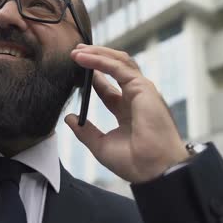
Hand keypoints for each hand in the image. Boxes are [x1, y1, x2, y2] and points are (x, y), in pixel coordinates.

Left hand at [65, 44, 188, 182]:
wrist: (154, 170)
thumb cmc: (135, 163)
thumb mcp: (101, 146)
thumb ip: (85, 131)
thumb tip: (69, 118)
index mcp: (127, 112)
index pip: (108, 89)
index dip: (93, 78)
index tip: (75, 72)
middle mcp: (135, 98)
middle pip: (115, 70)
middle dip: (95, 59)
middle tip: (74, 54)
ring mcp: (141, 91)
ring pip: (119, 62)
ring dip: (97, 54)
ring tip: (77, 51)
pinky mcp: (142, 87)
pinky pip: (118, 67)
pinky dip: (100, 60)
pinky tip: (84, 57)